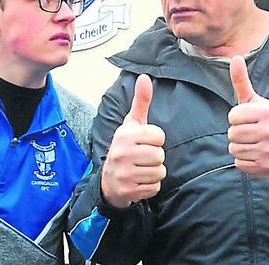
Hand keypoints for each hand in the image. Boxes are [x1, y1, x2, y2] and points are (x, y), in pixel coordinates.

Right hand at [101, 74, 165, 207]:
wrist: (108, 180)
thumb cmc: (125, 148)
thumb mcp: (131, 124)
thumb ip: (141, 101)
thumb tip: (145, 77)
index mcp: (124, 134)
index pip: (159, 136)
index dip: (156, 140)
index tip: (144, 142)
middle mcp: (122, 153)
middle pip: (160, 155)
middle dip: (155, 158)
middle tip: (142, 158)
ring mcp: (124, 173)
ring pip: (159, 172)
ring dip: (153, 173)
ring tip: (141, 169)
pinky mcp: (128, 191)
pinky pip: (154, 188)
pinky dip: (150, 186)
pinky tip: (139, 181)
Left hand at [228, 56, 268, 178]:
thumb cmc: (265, 121)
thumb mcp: (255, 101)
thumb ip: (242, 81)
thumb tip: (235, 57)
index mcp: (268, 112)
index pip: (232, 116)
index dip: (236, 118)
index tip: (248, 120)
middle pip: (232, 133)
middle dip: (237, 134)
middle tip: (251, 133)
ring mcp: (268, 150)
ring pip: (234, 149)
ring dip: (239, 148)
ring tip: (253, 144)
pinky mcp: (264, 167)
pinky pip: (239, 163)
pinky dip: (243, 161)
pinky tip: (255, 155)